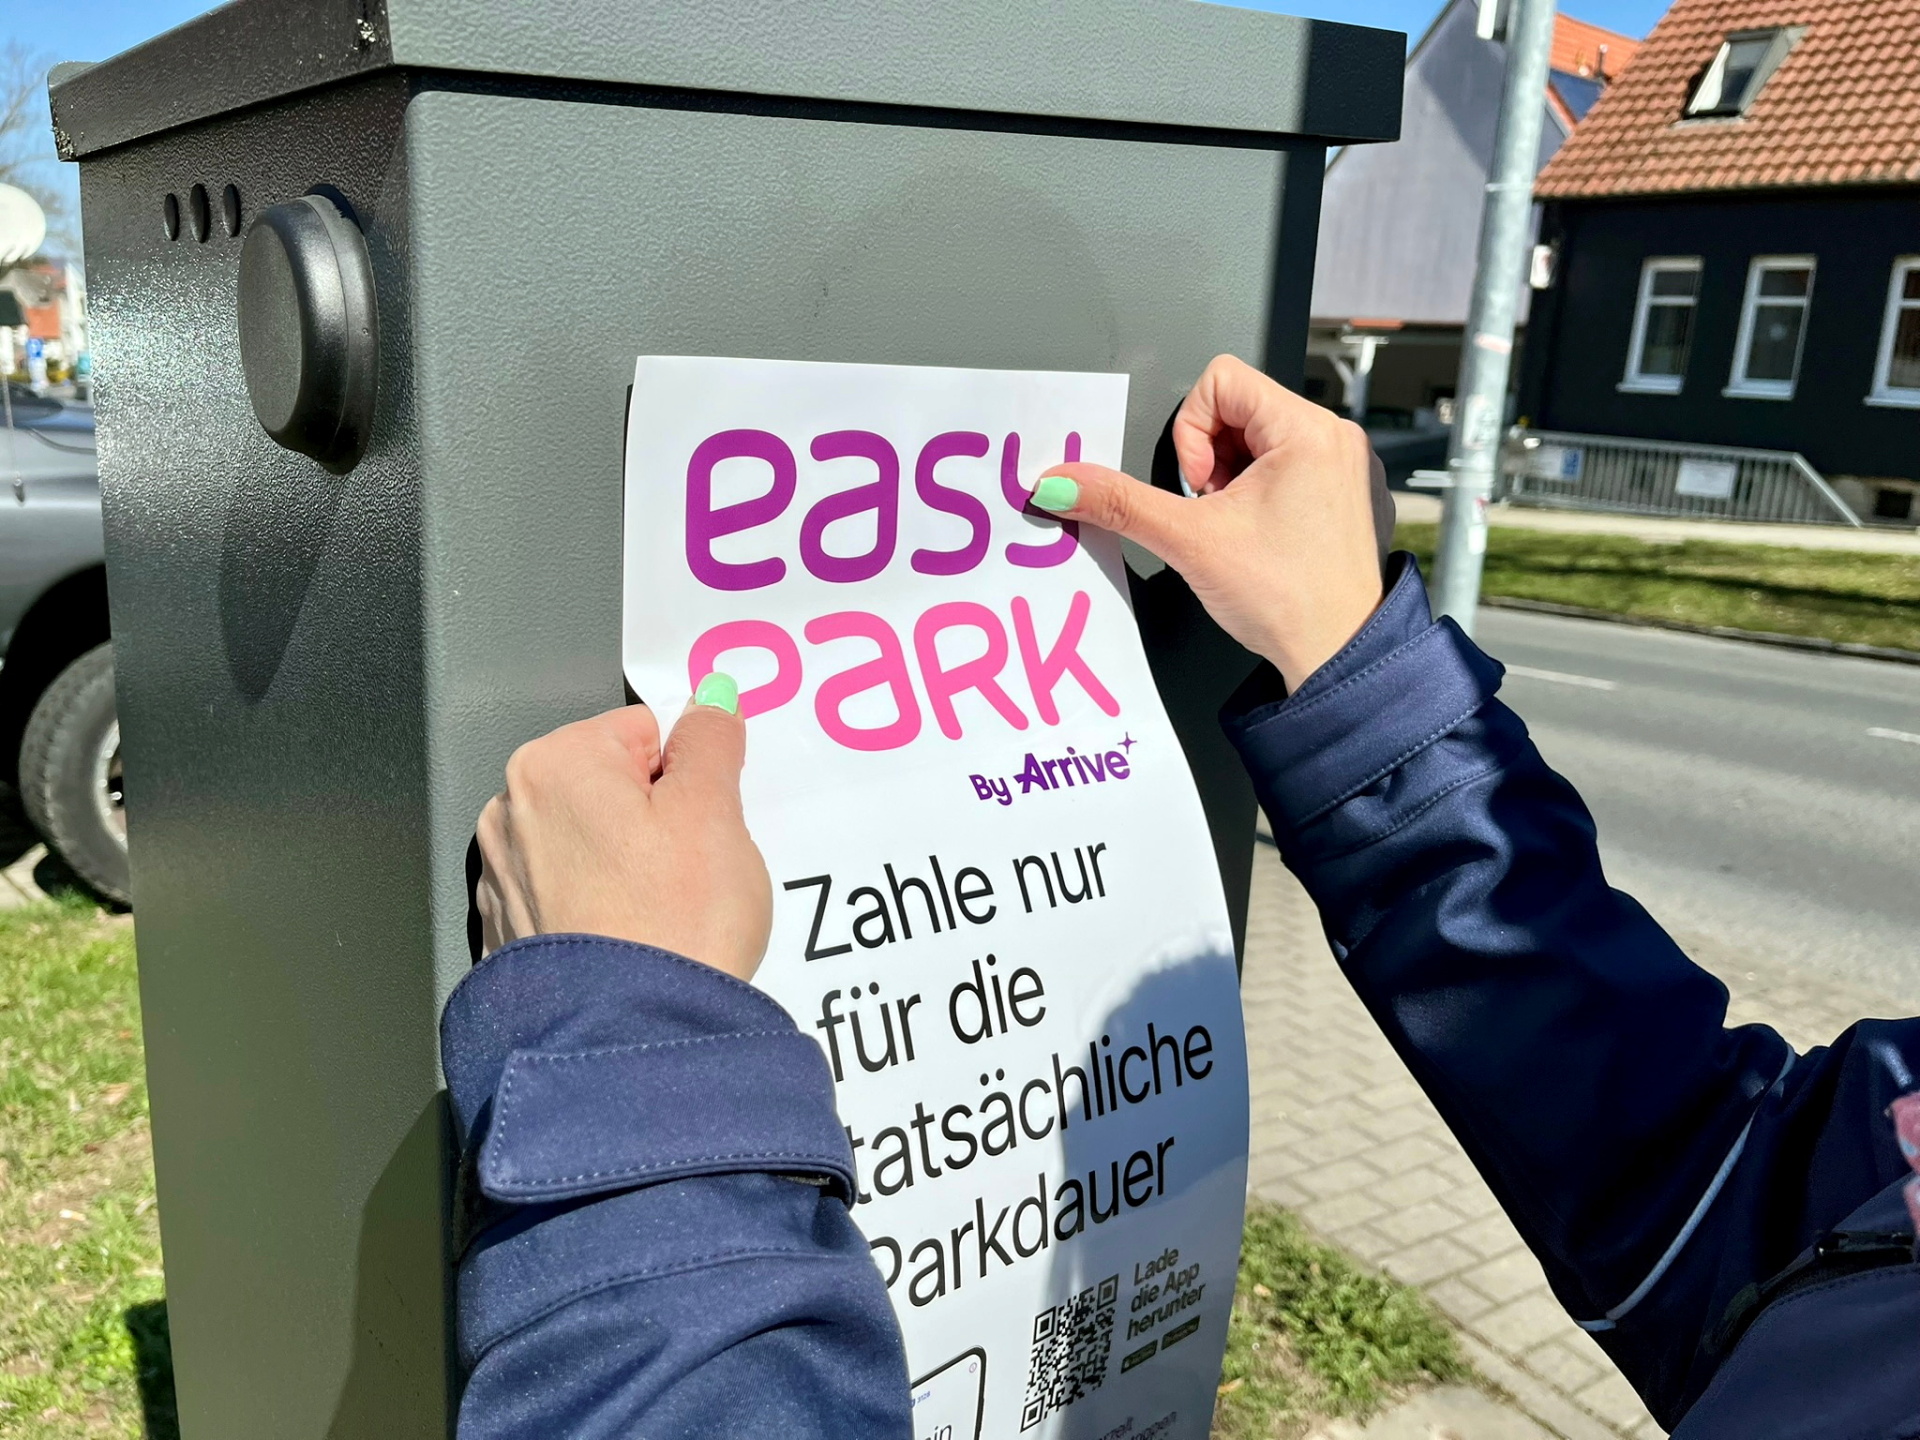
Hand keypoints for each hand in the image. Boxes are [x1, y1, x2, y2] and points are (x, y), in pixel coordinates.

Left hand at [474, 678, 771, 980]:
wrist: (633, 1041)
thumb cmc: (672, 927)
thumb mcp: (714, 811)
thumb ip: (710, 741)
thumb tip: (709, 705)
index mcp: (553, 764)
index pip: (644, 731)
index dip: (688, 776)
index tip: (702, 822)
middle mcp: (510, 811)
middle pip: (613, 786)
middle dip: (658, 820)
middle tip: (690, 871)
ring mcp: (503, 877)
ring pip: (594, 844)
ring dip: (632, 867)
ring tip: (663, 912)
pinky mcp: (511, 934)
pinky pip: (573, 896)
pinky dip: (604, 909)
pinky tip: (633, 938)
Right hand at [1033, 355, 1394, 690]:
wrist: (1338, 658)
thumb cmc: (1288, 601)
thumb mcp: (1188, 542)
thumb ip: (1119, 502)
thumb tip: (1064, 482)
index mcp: (1308, 430)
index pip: (1222, 379)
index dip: (1192, 431)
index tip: (1201, 486)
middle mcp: (1336, 438)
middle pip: (1240, 408)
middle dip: (1211, 460)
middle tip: (1218, 512)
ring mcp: (1347, 467)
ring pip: (1261, 440)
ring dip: (1233, 479)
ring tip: (1239, 527)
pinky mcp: (1347, 496)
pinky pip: (1289, 468)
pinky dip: (1262, 495)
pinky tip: (1263, 538)